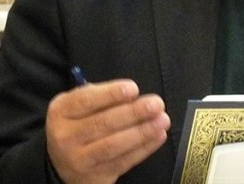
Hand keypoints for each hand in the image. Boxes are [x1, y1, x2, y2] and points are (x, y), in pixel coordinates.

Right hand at [46, 79, 169, 183]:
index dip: (111, 94)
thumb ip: (103, 96)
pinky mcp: (94, 178)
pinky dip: (144, 149)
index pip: (86, 100)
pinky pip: (123, 162)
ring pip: (113, 146)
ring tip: (162, 120)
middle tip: (157, 104)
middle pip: (102, 124)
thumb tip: (134, 95)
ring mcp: (79, 161)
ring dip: (142, 132)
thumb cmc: (80, 122)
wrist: (63, 162)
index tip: (134, 89)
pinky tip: (159, 136)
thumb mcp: (81, 104)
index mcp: (61, 112)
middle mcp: (65, 137)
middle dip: (133, 113)